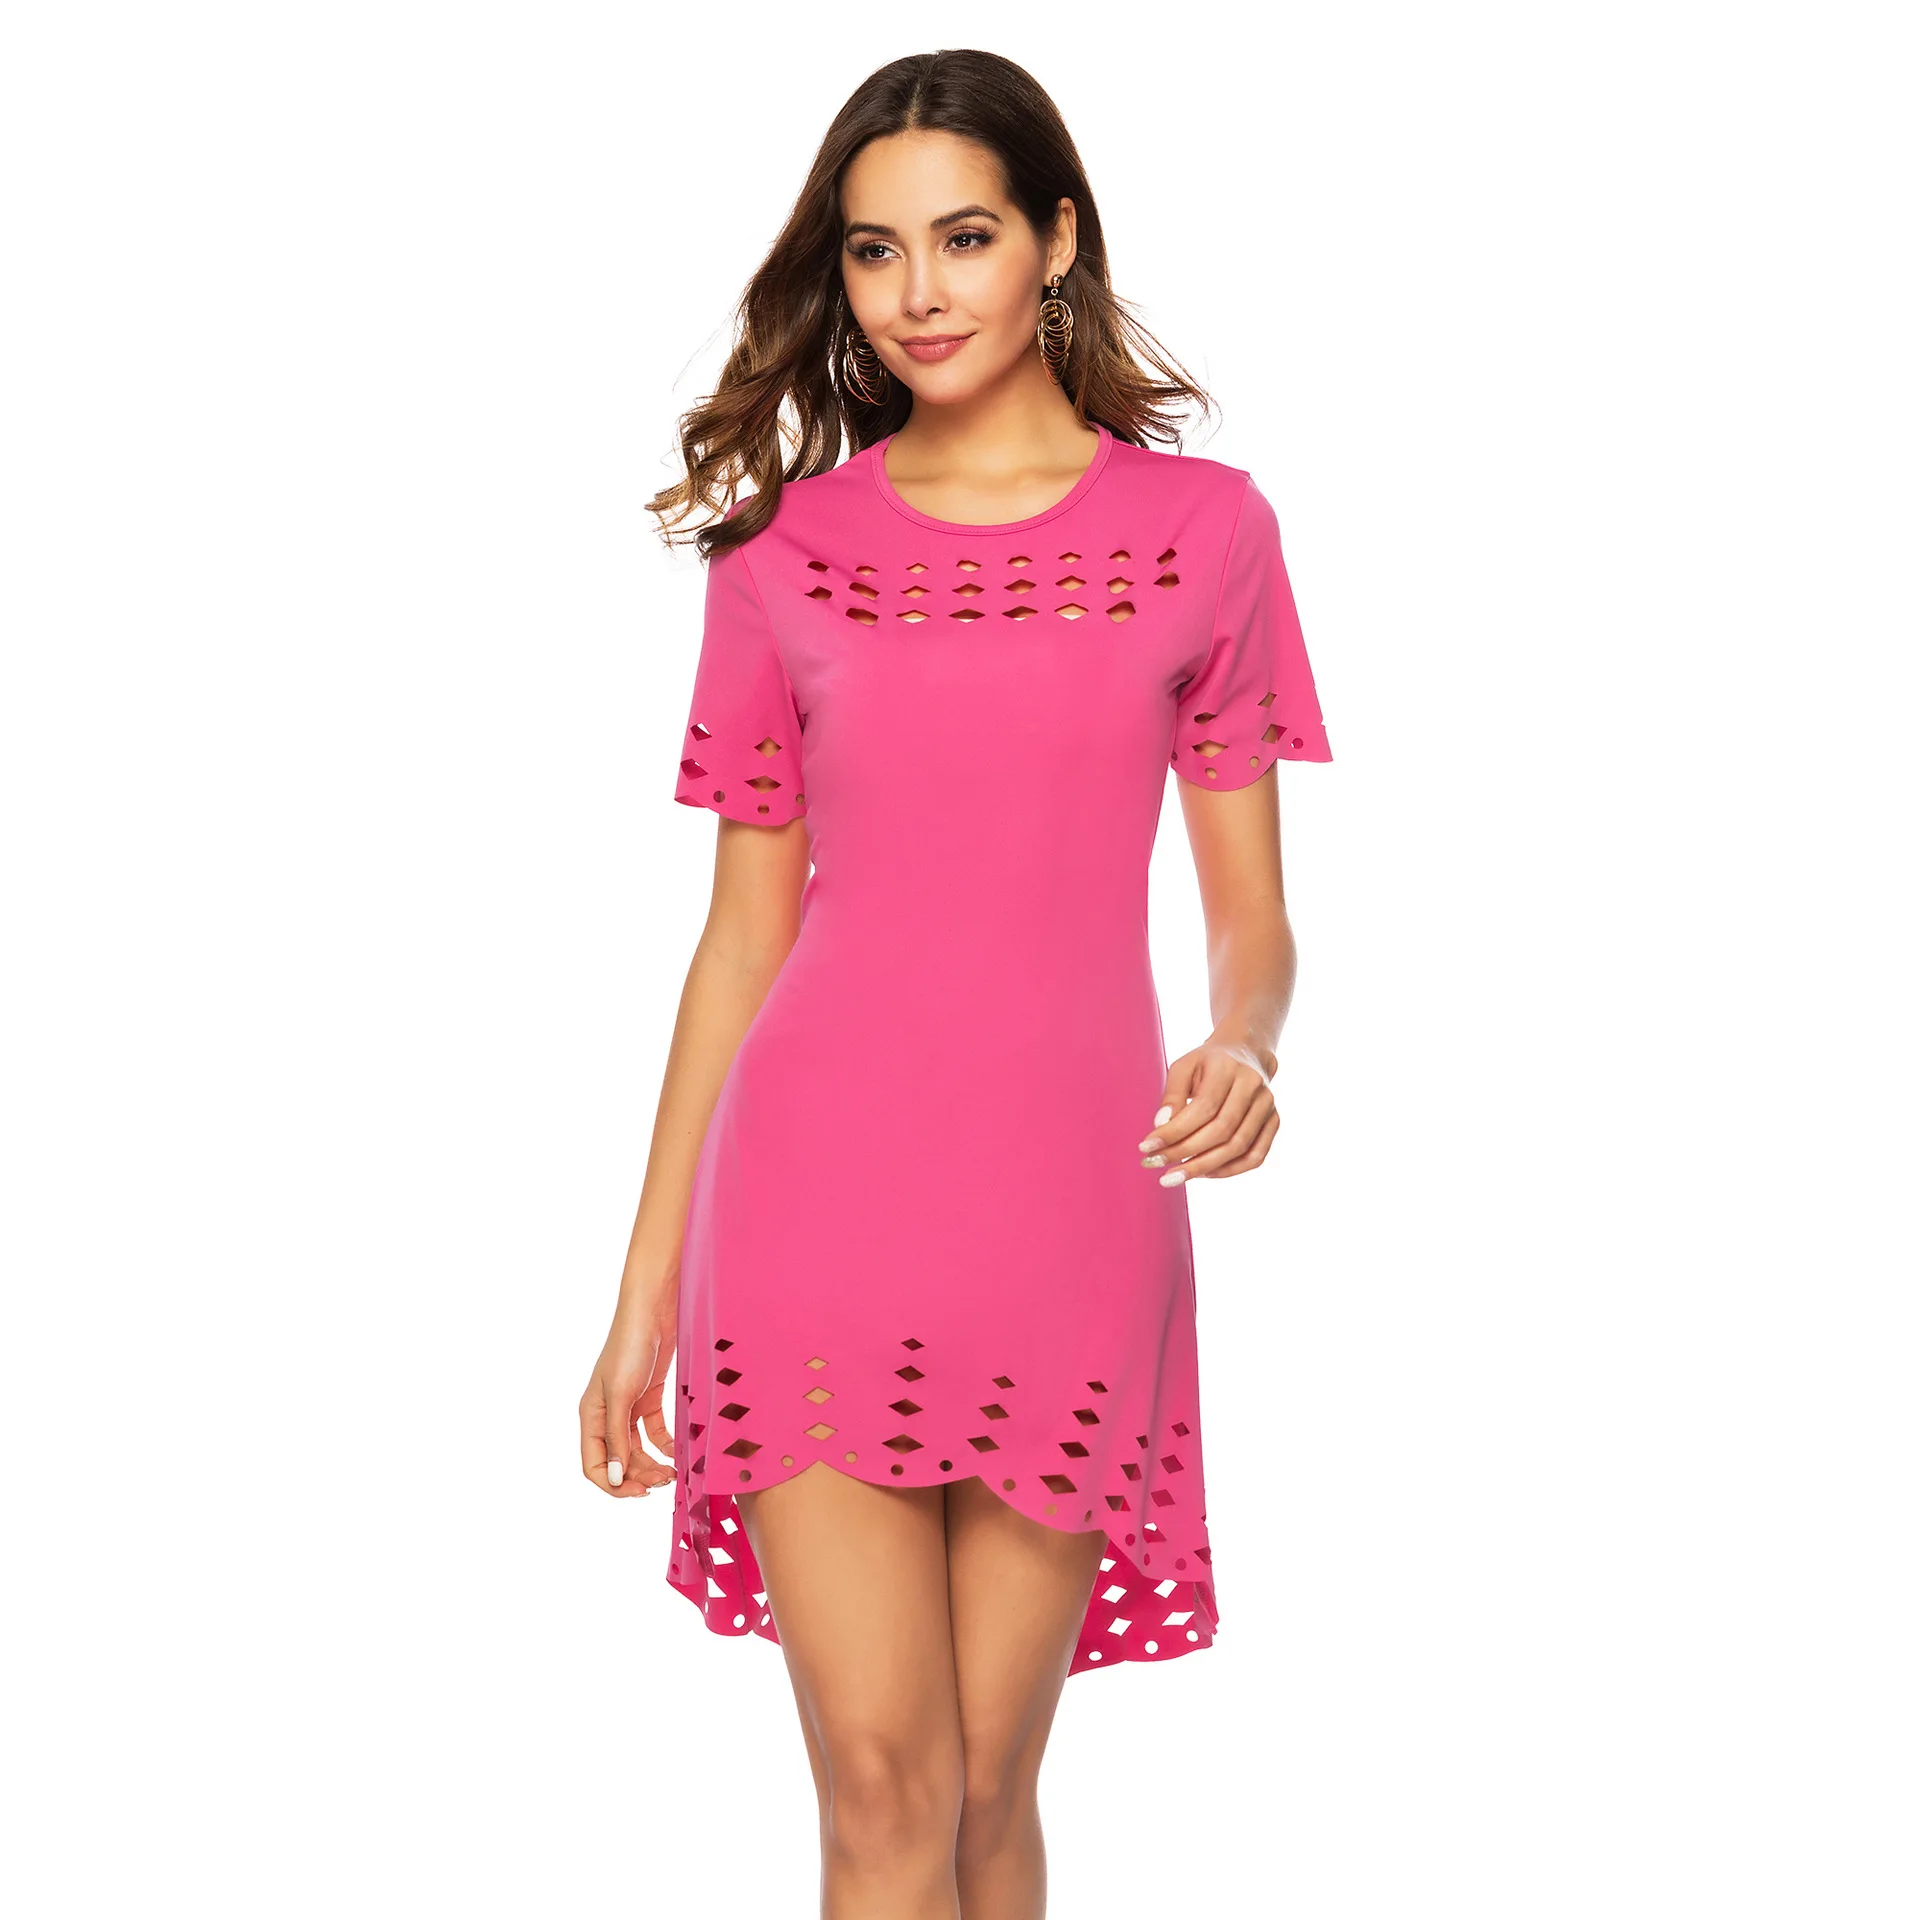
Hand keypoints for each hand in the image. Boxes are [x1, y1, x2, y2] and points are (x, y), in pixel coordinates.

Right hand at [579, 1290, 678, 1497]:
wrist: (654, 1311)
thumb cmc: (631, 1347)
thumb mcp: (622, 1395)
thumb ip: (617, 1437)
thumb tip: (616, 1477)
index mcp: (590, 1416)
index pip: (594, 1465)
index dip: (614, 1484)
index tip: (640, 1492)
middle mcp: (606, 1415)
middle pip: (618, 1460)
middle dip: (639, 1476)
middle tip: (665, 1483)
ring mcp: (628, 1406)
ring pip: (637, 1450)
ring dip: (652, 1465)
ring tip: (673, 1473)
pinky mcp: (649, 1397)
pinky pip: (654, 1432)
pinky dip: (665, 1445)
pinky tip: (678, 1453)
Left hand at [1137, 1039, 1279, 1183]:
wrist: (1245, 1054)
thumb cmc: (1207, 1064)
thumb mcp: (1183, 1067)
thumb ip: (1172, 1095)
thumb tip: (1161, 1126)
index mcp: (1228, 1068)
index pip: (1202, 1107)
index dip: (1174, 1131)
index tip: (1147, 1147)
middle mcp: (1253, 1086)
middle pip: (1221, 1130)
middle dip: (1185, 1153)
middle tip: (1156, 1165)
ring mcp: (1267, 1105)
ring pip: (1239, 1147)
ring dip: (1204, 1167)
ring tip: (1176, 1176)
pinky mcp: (1274, 1121)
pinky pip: (1255, 1156)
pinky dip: (1229, 1170)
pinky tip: (1203, 1173)